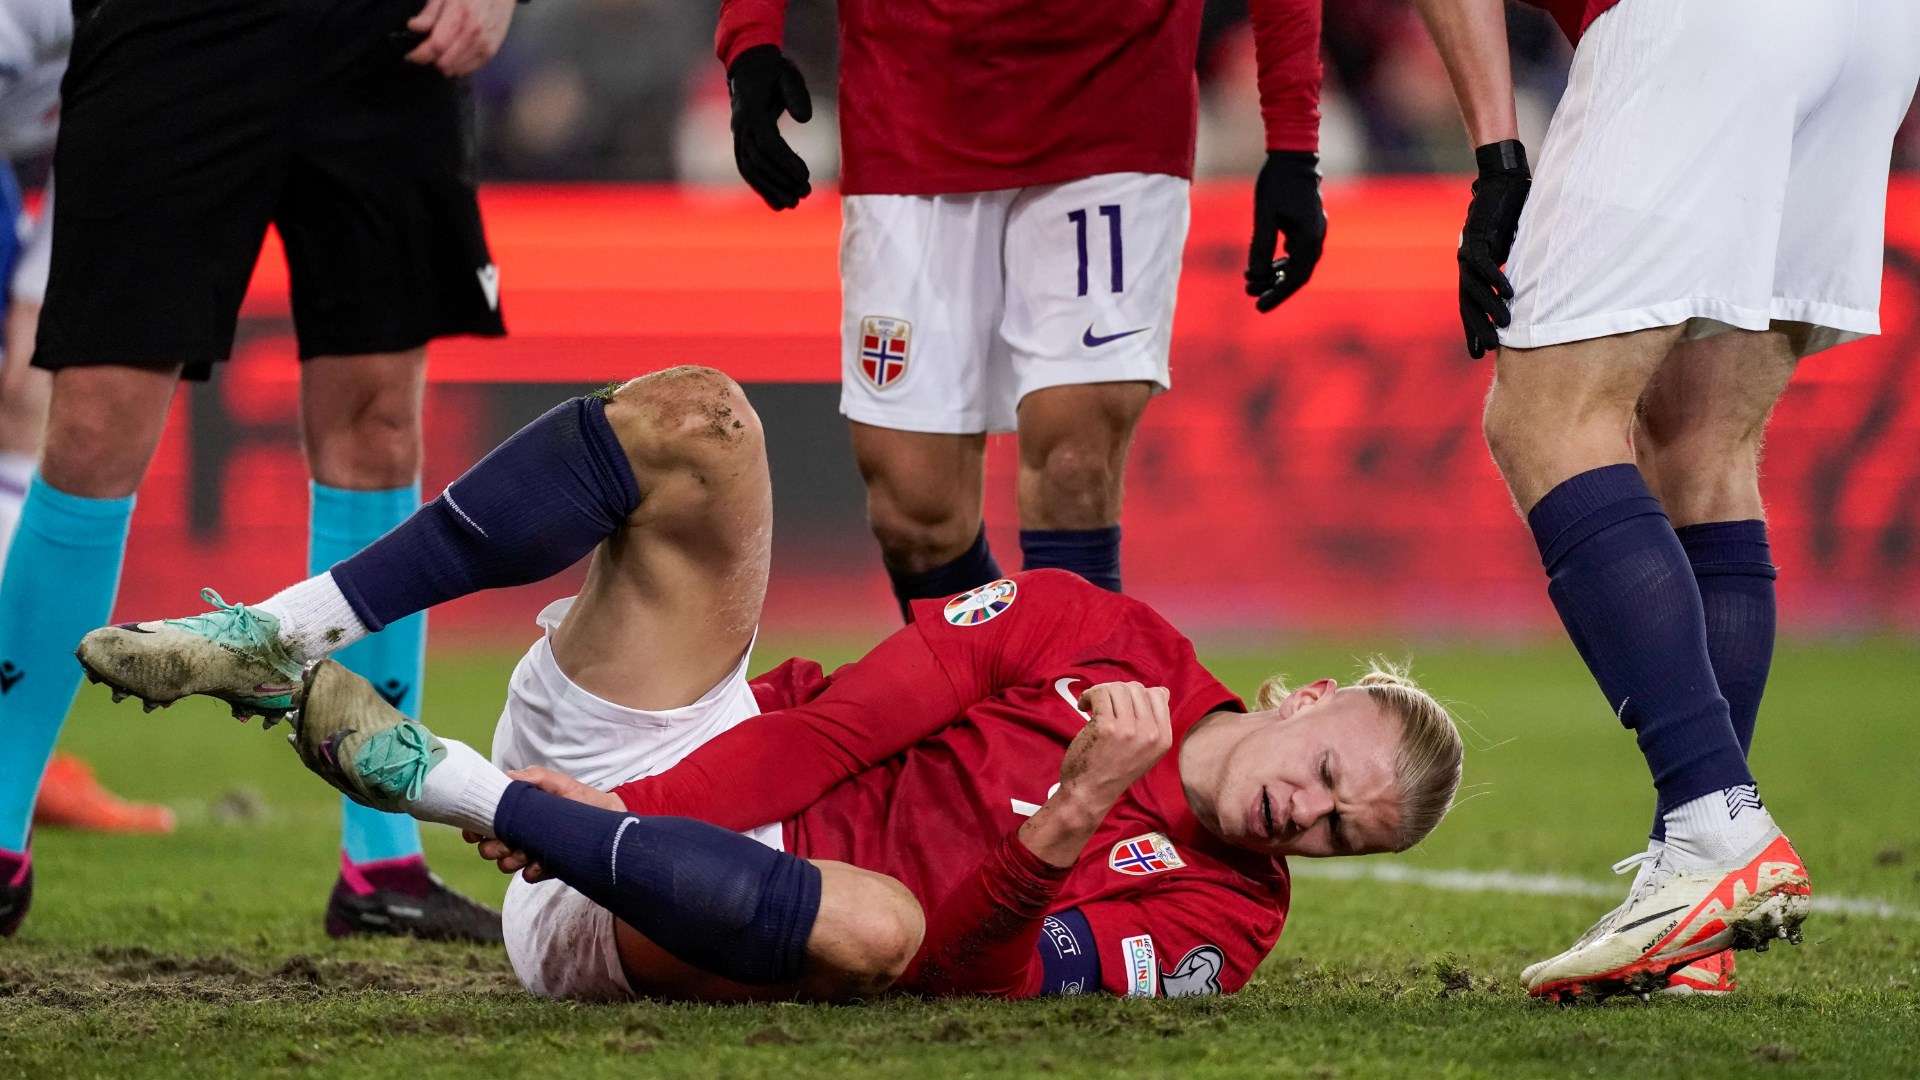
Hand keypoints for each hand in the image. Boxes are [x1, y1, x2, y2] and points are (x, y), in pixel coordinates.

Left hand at [405, 0, 515, 77]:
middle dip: (431, 60)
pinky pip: (471, 68)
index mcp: (460, 14)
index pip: (437, 45)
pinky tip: (453, 59)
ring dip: (445, 65)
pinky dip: (459, 67)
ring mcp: (485, 43)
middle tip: (424, 53)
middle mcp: (474, 32)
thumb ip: (430, 12)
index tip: (411, 55)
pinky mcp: (492, 50)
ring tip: (439, 55)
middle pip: (446, 61)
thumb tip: (414, 27)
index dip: (420, 54)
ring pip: (458, 68)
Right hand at [462, 766, 621, 881]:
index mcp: (519, 813)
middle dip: (492, 848)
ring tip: (524, 854)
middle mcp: (521, 834)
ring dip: (509, 859)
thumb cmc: (584, 799)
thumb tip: (507, 777)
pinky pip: (528, 875)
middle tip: (503, 844)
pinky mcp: (547, 868)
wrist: (612, 821)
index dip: (474, 829)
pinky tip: (541, 864)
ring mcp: (532, 853)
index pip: (486, 823)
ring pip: (505, 863)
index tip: (473, 833)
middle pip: (489, 847)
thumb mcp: (560, 784)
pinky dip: (532, 871)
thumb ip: (535, 778)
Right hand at [726, 44, 812, 210]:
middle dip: (781, 180)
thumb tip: (804, 119)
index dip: (785, 161)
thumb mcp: (789, 74)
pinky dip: (760, 188)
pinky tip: (777, 204)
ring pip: (749, 170)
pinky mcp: (741, 143)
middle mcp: (740, 127)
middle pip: (757, 161)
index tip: (805, 176)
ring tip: (793, 204)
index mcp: (752, 111)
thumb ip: (797, 94)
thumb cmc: (773, 69)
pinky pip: (746, 169)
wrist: (749, 65)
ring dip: (770, 189)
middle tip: (805, 194)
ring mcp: (738, 136)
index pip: (767, 143)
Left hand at [1057, 682, 1173, 809]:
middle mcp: (1150, 734)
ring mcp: (1129, 730)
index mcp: (1163, 739)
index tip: (1121, 705)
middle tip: (1102, 704)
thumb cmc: (1112, 770)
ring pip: (1118, 688)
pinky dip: (1089, 695)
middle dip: (1116, 691)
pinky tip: (1083, 706)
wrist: (1090, 794)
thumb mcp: (1145, 751)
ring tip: (1091, 705)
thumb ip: (1153, 724)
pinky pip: (1100, 693)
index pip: (1159, 695)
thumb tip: (1161, 691)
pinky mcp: (1106, 728)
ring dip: (1100, 692)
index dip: (1136, 694)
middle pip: (1137, 688)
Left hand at [1244, 151, 1326, 312]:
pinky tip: (1266, 267)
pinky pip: (1297, 252)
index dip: (1277, 295)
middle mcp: (1316, 237)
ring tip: (1253, 283)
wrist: (1293, 155)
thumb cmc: (1277, 183)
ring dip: (1277, 276)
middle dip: (1275, 289)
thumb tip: (1256, 276)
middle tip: (1253, 299)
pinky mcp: (1308, 224)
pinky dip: (1282, 263)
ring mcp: (1314, 231)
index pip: (1295, 278)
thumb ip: (1261, 247)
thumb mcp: (1264, 217)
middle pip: (1298, 275)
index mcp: (1310, 238)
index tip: (1258, 307)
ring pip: (1298, 264)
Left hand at [1456, 139, 1530, 358]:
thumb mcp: (1509, 249)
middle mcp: (1466, 264)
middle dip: (1478, 328)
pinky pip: (1487, 265)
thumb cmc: (1509, 216)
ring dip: (1490, 308)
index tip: (1478, 353)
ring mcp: (1470, 251)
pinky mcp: (1479, 237)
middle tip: (1488, 350)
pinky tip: (1509, 295)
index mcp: (1471, 269)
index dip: (1473, 329)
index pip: (1469, 306)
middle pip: (1469, 304)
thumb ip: (1510, 268)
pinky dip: (1497, 280)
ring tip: (1504, 326)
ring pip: (1477, 288)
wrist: (1502, 182)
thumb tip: (1522, 291)